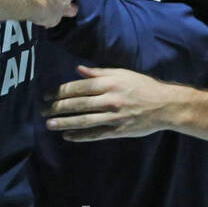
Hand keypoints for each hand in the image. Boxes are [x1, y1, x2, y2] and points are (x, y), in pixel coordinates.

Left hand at [42, 65, 182, 141]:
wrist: (165, 106)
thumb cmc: (143, 86)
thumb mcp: (121, 74)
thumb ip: (99, 73)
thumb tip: (78, 70)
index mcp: (108, 84)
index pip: (77, 88)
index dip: (59, 92)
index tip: (46, 95)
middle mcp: (109, 100)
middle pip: (77, 104)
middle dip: (57, 108)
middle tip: (42, 111)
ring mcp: (113, 117)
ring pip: (83, 121)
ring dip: (64, 123)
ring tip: (49, 124)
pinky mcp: (118, 131)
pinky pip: (95, 134)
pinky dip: (80, 136)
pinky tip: (67, 136)